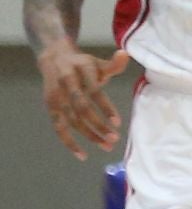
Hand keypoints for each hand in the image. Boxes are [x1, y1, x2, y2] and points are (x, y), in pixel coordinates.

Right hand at [37, 42, 128, 159]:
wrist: (54, 58)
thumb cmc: (83, 64)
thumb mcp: (98, 62)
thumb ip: (113, 64)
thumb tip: (125, 55)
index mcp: (81, 69)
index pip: (94, 91)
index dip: (105, 107)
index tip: (117, 123)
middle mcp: (66, 82)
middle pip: (82, 108)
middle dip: (98, 125)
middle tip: (114, 138)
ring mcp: (56, 96)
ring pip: (71, 120)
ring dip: (88, 135)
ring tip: (106, 145)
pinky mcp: (50, 107)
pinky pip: (58, 127)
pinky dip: (69, 142)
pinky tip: (82, 154)